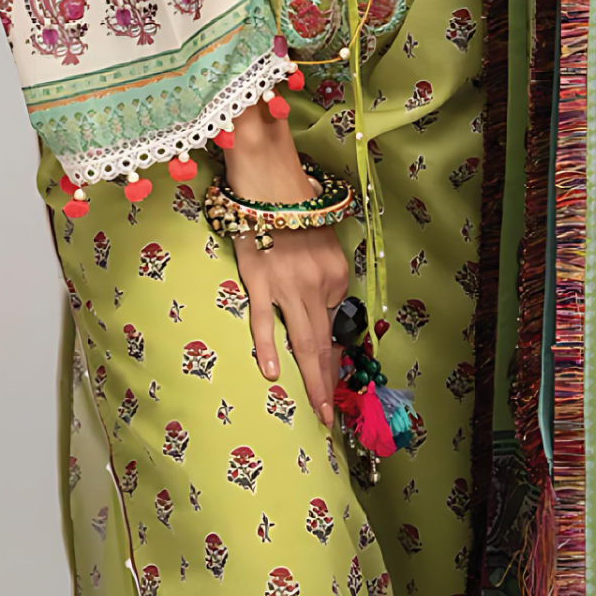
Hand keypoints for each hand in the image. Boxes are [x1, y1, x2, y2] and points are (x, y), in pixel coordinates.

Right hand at [225, 99, 351, 427]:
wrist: (267, 178)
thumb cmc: (294, 204)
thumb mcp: (322, 241)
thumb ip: (322, 274)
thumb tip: (319, 306)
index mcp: (335, 273)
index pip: (333, 319)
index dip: (331, 351)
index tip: (331, 379)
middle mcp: (318, 283)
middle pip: (324, 342)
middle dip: (329, 383)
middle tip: (333, 418)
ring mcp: (288, 286)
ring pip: (303, 341)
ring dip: (312, 380)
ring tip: (318, 411)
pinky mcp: (259, 282)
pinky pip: (265, 323)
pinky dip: (269, 349)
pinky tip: (272, 375)